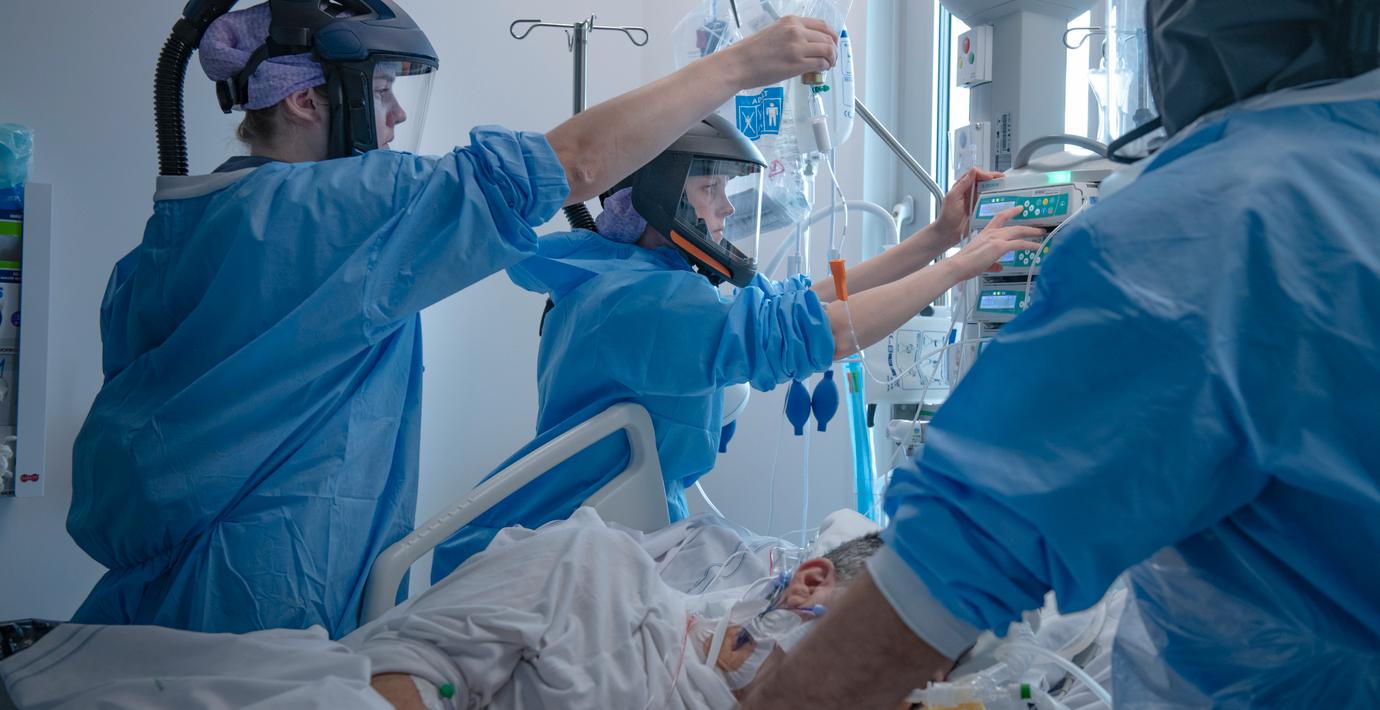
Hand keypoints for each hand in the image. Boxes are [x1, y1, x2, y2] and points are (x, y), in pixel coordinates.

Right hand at [718, 17, 837, 90]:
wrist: (739, 64)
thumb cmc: (750, 52)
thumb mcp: (773, 33)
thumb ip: (791, 35)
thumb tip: (806, 46)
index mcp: (791, 21)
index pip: (821, 25)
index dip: (831, 35)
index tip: (832, 43)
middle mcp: (796, 31)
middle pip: (827, 38)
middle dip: (834, 49)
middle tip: (832, 58)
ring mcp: (797, 47)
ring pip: (827, 50)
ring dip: (832, 59)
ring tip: (829, 65)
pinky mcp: (797, 64)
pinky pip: (820, 64)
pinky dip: (825, 67)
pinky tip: (821, 70)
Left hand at [930, 167, 1005, 249]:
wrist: (949, 233)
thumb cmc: (946, 216)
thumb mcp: (952, 198)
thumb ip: (962, 184)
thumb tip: (973, 171)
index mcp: (962, 186)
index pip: (975, 174)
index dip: (984, 174)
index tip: (990, 178)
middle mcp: (970, 191)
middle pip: (984, 181)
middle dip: (994, 179)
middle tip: (1003, 180)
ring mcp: (976, 200)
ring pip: (989, 190)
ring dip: (997, 188)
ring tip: (1005, 188)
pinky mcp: (981, 208)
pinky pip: (990, 201)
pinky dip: (997, 199)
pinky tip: (1002, 199)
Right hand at [947, 208, 1045, 280]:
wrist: (958, 265)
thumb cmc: (964, 264)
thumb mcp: (980, 260)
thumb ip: (992, 263)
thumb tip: (999, 266)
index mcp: (985, 233)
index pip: (999, 218)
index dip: (1011, 212)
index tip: (1019, 208)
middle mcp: (992, 233)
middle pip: (1014, 225)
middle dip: (1028, 226)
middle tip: (1039, 227)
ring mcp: (996, 238)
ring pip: (1019, 231)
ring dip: (1032, 232)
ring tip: (1042, 234)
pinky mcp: (1000, 246)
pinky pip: (1020, 243)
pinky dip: (1031, 245)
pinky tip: (1039, 247)